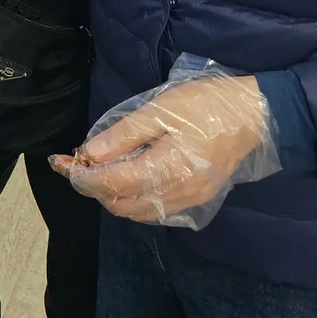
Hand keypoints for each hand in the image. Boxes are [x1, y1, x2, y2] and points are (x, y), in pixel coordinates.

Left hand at [50, 75, 270, 224]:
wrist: (253, 115)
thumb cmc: (204, 105)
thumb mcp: (158, 110)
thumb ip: (123, 136)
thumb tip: (89, 154)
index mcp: (165, 169)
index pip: (111, 184)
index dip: (82, 177)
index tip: (63, 163)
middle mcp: (175, 193)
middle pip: (120, 204)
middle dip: (94, 187)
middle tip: (79, 164)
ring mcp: (187, 200)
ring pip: (136, 212)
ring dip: (113, 195)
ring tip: (102, 169)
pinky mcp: (196, 199)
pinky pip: (155, 210)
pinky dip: (134, 199)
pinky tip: (130, 178)